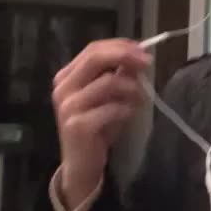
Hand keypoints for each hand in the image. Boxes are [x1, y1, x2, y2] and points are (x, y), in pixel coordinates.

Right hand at [52, 39, 151, 210]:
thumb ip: (118, 75)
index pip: (93, 49)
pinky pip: (112, 108)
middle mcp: (63, 87)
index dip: (120, 46)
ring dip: (131, 88)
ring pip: (108, 82)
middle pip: (95, 58)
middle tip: (147, 62)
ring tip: (138, 99)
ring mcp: (68, 106)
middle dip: (125, 56)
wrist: (81, 164)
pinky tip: (128, 115)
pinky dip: (126, 109)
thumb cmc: (97, 126)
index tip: (143, 49)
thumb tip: (138, 57)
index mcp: (67, 76)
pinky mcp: (78, 125)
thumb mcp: (108, 96)